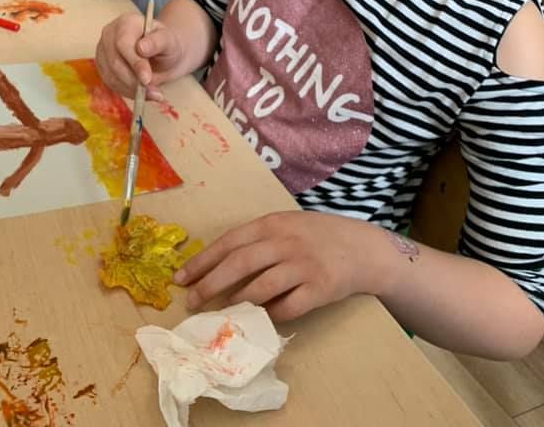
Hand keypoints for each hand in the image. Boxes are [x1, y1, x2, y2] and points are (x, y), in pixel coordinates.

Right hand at [95, 12, 184, 99]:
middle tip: (154, 92)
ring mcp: (103, 51)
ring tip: (153, 93)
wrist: (162, 54)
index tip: (147, 78)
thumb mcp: (169, 41)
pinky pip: (111, 83)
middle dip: (134, 81)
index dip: (134, 62)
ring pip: (111, 75)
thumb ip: (158, 42)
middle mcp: (110, 35)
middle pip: (115, 62)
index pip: (123, 43)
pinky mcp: (103, 67)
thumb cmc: (166, 45)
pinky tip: (142, 93)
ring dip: (132, 89)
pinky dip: (127, 91)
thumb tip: (141, 48)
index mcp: (126, 23)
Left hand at [174, 210, 382, 322]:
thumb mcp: (286, 226)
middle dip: (210, 284)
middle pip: (239, 264)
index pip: (229, 242)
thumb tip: (216, 266)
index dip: (202, 261)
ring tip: (219, 313)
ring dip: (236, 303)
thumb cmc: (316, 236)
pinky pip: (288, 307)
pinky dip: (270, 315)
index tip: (181, 278)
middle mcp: (285, 242)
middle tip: (191, 301)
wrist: (362, 247)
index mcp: (272, 223)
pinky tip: (258, 319)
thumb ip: (257, 241)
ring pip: (260, 287)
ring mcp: (303, 265)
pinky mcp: (319, 289)